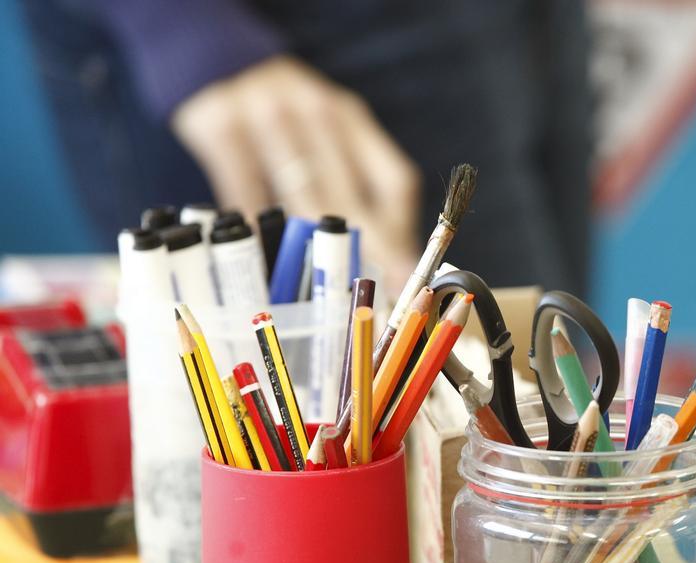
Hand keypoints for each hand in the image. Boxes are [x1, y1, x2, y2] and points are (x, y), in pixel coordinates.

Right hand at [171, 56, 420, 283]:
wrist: (214, 54)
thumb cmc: (284, 112)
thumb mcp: (329, 127)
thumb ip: (358, 180)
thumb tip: (389, 260)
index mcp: (351, 116)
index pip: (392, 181)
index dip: (402, 235)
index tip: (407, 277)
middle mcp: (315, 112)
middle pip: (348, 199)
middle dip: (364, 256)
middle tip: (372, 300)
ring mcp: (268, 116)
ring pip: (298, 199)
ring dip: (311, 250)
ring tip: (323, 290)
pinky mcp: (222, 128)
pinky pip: (247, 193)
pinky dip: (259, 228)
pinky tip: (266, 255)